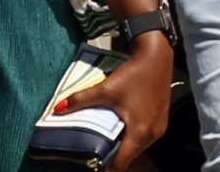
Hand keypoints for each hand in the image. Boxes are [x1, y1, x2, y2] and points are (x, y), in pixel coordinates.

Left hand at [57, 33, 172, 170]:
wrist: (157, 57)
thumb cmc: (134, 74)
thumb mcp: (106, 88)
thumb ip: (81, 100)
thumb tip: (58, 108)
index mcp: (139, 131)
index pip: (121, 163)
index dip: (106, 166)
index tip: (93, 164)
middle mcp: (152, 134)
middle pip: (130, 156)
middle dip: (114, 155)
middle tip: (97, 149)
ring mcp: (159, 128)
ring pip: (138, 147)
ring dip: (125, 145)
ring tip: (109, 138)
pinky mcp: (162, 120)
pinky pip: (146, 137)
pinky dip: (134, 136)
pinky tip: (124, 125)